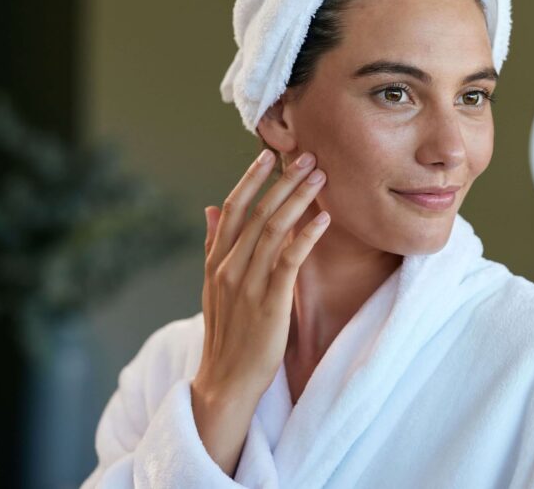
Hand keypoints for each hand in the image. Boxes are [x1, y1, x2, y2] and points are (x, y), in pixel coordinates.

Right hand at [191, 148, 330, 474]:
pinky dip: (306, 235)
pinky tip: (323, 218)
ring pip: (274, 230)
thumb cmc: (227, 332)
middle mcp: (229, 267)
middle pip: (257, 212)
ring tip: (320, 176)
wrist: (226, 380)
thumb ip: (215, 245)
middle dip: (283, 181)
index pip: (233, 208)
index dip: (251, 179)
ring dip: (298, 199)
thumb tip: (211, 208)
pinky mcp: (269, 302)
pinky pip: (289, 260)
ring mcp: (247, 284)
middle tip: (308, 155)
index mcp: (216, 260)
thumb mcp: (213, 286)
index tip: (268, 154)